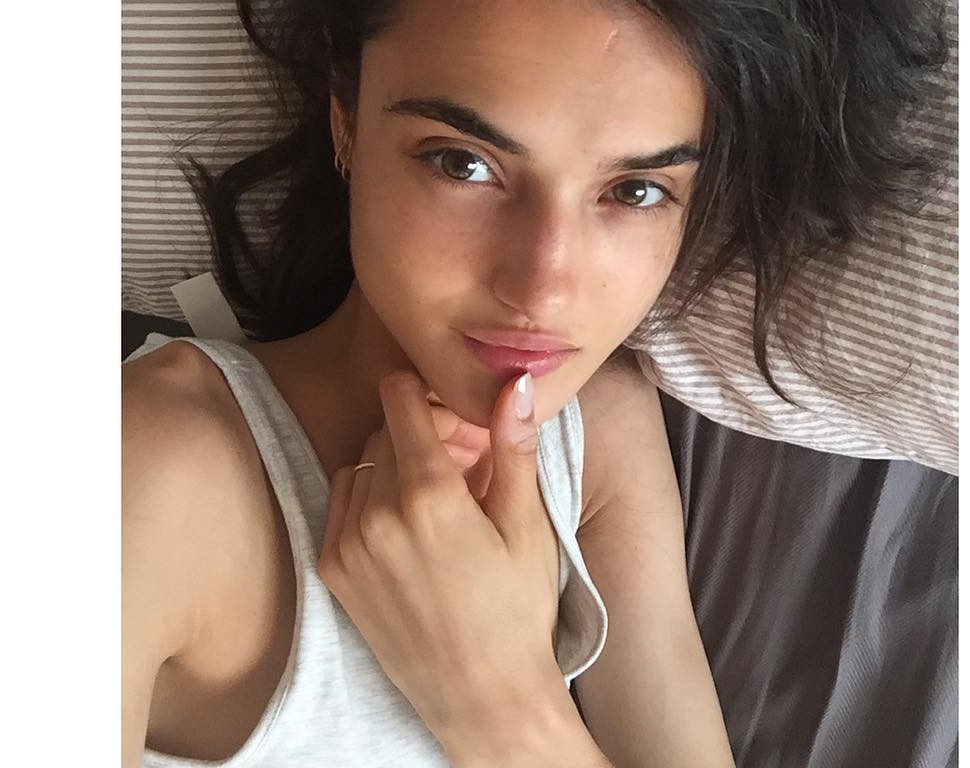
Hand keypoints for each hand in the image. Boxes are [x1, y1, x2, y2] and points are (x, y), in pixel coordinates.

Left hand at [318, 369, 566, 755]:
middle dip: (419, 432)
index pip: (399, 398)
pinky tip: (406, 524)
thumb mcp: (527, 523)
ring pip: (362, 462)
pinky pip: (342, 500)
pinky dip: (369, 496)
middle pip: (385, 431)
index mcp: (429, 496)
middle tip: (460, 463)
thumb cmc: (517, 608)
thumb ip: (513, 444)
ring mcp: (348, 544)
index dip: (425, 392)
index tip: (448, 408)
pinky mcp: (334, 570)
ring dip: (392, 463)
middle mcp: (377, 515)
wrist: (483, 697)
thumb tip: (515, 381)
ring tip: (434, 499)